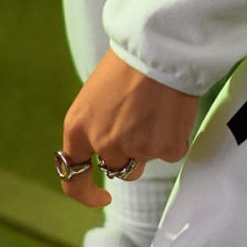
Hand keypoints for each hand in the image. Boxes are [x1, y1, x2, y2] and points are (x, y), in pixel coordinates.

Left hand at [57, 48, 204, 207]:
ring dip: (149, 144)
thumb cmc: (127, 64)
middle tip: (140, 122)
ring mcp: (136, 150)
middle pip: (117, 168)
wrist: (160, 49)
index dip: (86, 194)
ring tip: (155, 110)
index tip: (101, 197)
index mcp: (78, 129)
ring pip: (144, 161)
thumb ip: (95, 127)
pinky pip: (170, 152)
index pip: (75, 178)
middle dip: (128, 153)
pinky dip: (172, 136)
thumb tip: (107, 150)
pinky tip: (170, 111)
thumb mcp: (94, 96)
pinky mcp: (166, 149)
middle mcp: (104, 145)